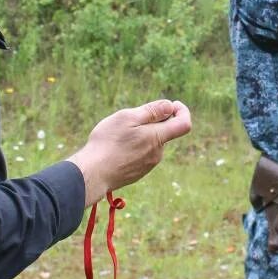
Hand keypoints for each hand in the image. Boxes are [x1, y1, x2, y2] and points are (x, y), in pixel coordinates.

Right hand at [67, 99, 191, 204]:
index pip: (184, 124)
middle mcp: (157, 153)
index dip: (182, 111)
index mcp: (158, 138)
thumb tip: (170, 106)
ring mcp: (148, 165)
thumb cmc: (108, 142)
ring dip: (141, 135)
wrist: (93, 174)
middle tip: (129, 120)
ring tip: (118, 136)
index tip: (172, 105)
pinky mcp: (138, 173)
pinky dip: (135, 147)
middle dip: (153, 122)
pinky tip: (117, 149)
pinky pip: (142, 154)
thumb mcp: (128, 118)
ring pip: (151, 143)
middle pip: (164, 132)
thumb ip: (152, 111)